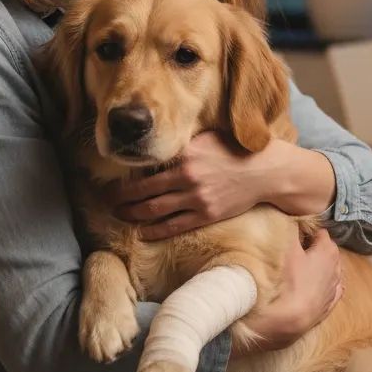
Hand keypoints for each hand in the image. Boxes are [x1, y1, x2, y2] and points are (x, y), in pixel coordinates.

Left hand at [106, 132, 265, 240]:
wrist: (265, 171)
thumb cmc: (234, 150)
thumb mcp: (206, 138)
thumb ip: (182, 145)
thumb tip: (155, 149)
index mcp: (185, 154)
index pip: (146, 167)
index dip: (126, 176)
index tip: (111, 180)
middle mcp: (187, 177)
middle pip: (143, 192)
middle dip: (120, 198)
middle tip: (106, 201)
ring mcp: (196, 198)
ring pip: (154, 211)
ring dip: (132, 215)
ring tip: (119, 215)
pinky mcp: (206, 215)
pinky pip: (173, 226)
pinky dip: (154, 231)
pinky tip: (142, 232)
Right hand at [235, 228, 342, 354]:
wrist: (287, 319)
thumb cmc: (287, 279)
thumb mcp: (286, 246)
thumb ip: (291, 228)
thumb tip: (294, 219)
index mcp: (328, 251)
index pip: (320, 232)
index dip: (306, 231)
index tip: (294, 234)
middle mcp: (336, 269)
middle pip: (327, 251)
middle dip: (314, 248)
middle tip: (295, 249)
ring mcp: (333, 290)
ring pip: (330, 272)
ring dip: (318, 267)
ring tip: (301, 267)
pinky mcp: (327, 307)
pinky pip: (330, 291)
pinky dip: (323, 285)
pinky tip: (315, 286)